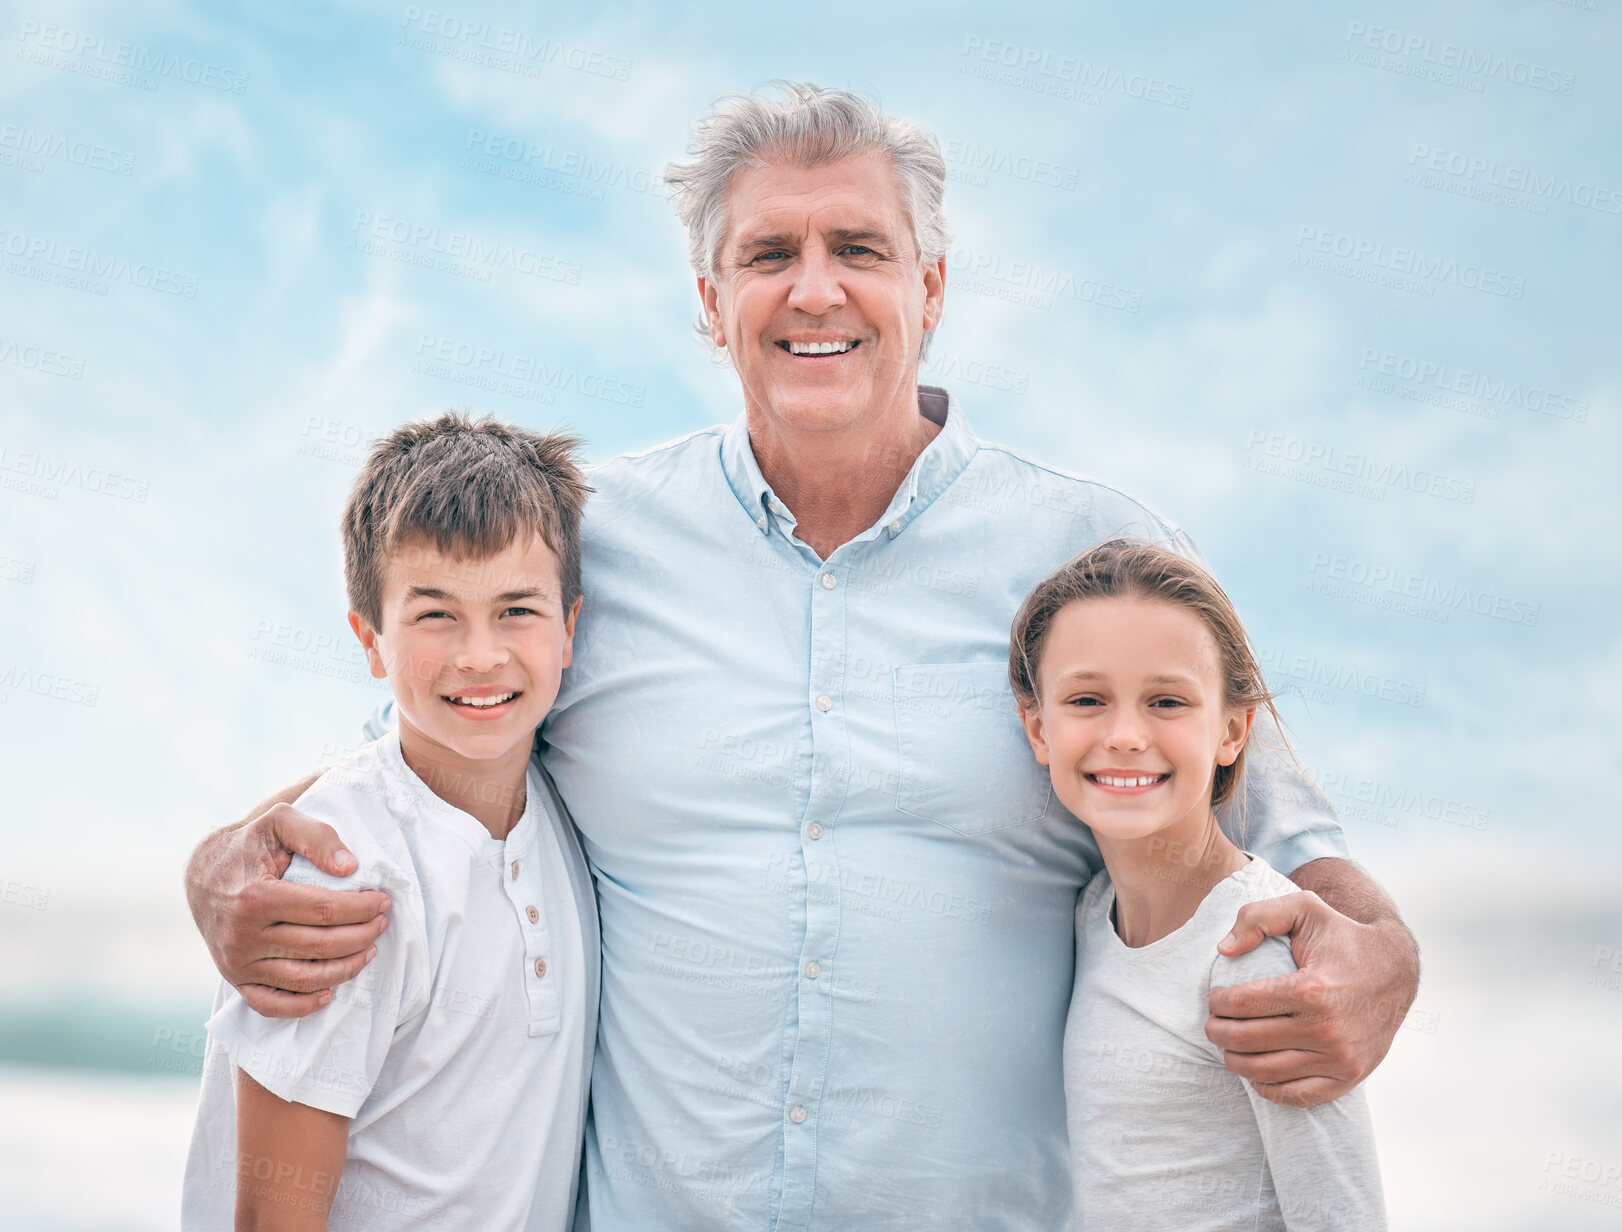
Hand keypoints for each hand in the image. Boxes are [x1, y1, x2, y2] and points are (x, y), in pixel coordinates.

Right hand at [185, 799, 390, 1018]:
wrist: (202, 874)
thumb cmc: (249, 845)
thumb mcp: (280, 821)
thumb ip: (316, 836)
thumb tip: (350, 867)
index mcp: (256, 896)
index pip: (325, 910)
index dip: (362, 908)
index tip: (383, 901)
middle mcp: (243, 935)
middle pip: (320, 946)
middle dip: (362, 935)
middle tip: (382, 923)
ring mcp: (237, 962)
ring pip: (303, 979)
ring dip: (346, 969)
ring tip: (369, 950)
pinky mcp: (234, 979)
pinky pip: (270, 1005)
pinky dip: (303, 1006)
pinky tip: (330, 993)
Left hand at [1205, 889, 1417, 1107]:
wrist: (1396, 969)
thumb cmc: (1342, 937)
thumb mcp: (1303, 908)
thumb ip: (1258, 918)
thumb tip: (1224, 950)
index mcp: (1311, 989)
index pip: (1242, 1005)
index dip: (1217, 1003)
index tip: (1214, 999)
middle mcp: (1326, 1028)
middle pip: (1247, 1040)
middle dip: (1218, 1033)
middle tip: (1212, 1025)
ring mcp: (1340, 1057)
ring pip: (1266, 1072)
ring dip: (1235, 1061)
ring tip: (1228, 1047)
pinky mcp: (1350, 1076)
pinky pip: (1298, 1096)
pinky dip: (1269, 1089)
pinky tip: (1255, 1074)